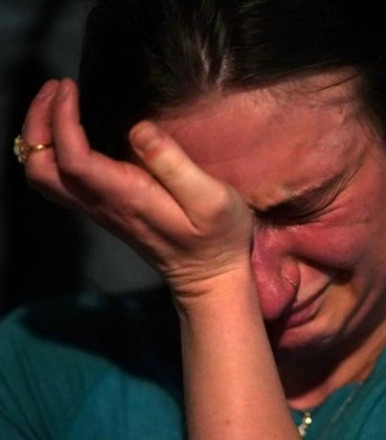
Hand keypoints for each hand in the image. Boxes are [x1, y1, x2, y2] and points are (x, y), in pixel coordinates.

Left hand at [22, 79, 253, 297]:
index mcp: (126, 197)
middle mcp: (103, 205)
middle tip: (57, 89)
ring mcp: (100, 210)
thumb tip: (139, 129)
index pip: (71, 158)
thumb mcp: (211, 199)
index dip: (62, 119)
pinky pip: (59, 181)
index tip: (71, 88)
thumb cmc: (217, 236)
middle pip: (41, 169)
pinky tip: (73, 132)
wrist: (210, 276)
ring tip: (58, 104)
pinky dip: (52, 151)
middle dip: (38, 124)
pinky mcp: (105, 211)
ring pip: (43, 177)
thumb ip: (174, 164)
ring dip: (40, 138)